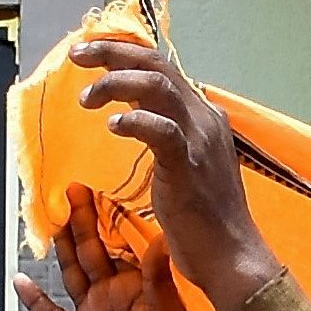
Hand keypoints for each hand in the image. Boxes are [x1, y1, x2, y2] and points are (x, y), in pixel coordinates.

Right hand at [43, 188, 181, 310]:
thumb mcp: (168, 310)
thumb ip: (159, 276)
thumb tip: (162, 237)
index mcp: (130, 283)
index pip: (109, 242)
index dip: (97, 217)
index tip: (85, 192)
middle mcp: (109, 293)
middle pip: (87, 251)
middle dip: (77, 222)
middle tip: (68, 192)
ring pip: (71, 273)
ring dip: (61, 249)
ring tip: (50, 224)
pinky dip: (35, 301)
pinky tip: (20, 280)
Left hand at [63, 28, 278, 304]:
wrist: (233, 257)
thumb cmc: (206, 221)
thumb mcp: (188, 165)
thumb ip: (167, 136)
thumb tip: (137, 117)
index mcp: (204, 116)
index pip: (162, 68)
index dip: (125, 53)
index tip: (92, 54)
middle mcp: (205, 119)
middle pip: (156, 65)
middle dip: (112, 53)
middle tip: (77, 55)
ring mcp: (199, 141)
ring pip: (158, 86)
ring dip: (116, 83)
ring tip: (87, 97)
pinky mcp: (189, 166)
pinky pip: (161, 130)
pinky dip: (134, 122)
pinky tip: (112, 125)